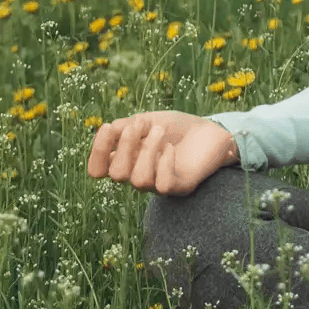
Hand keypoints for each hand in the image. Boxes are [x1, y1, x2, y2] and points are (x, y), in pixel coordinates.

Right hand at [88, 110, 235, 195]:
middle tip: (141, 124)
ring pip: (137, 181)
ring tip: (160, 131)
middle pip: (116, 174)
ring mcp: (158, 184)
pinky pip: (163, 185)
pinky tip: (171, 148)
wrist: (210, 131)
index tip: (108, 127)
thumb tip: (107, 130)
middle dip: (125, 145)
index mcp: (126, 160)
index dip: (97, 151)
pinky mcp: (180, 187)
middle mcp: (138, 175)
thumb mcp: (148, 121)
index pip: (98, 169)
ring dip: (147, 151)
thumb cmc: (177, 128)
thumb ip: (127, 127)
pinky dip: (164, 163)